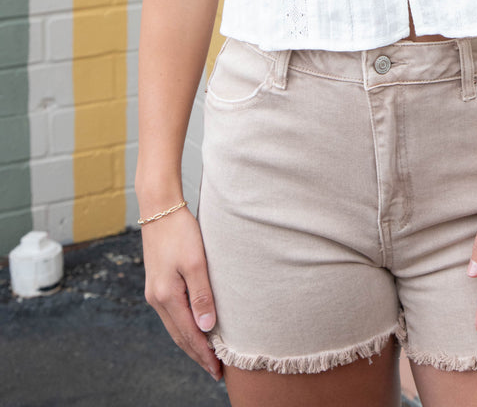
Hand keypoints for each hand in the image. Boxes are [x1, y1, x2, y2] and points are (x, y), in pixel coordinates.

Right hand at [141, 207, 221, 380]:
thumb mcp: (196, 262)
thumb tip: (206, 328)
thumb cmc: (181, 231)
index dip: (204, 354)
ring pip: (174, 327)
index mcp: (166, 296)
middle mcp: (157, 299)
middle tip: (216, 371)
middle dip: (197, 354)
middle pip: (179, 336)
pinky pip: (172, 315)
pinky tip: (194, 329)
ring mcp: (154, 292)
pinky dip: (184, 328)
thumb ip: (202, 295)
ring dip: (191, 343)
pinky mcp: (157, 284)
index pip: (188, 335)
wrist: (159, 208)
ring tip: (207, 356)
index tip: (218, 370)